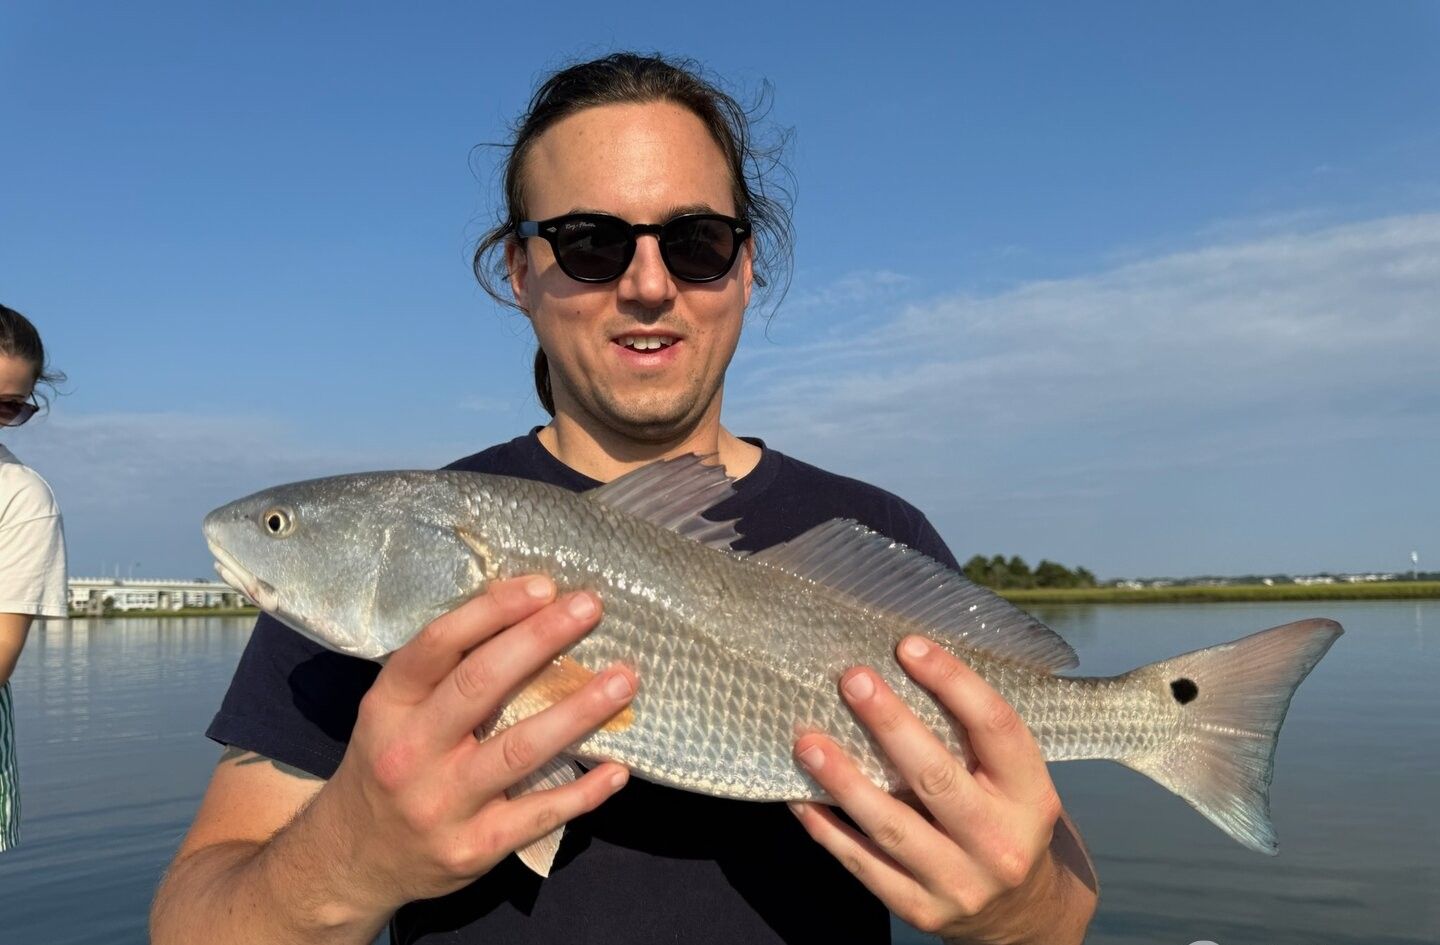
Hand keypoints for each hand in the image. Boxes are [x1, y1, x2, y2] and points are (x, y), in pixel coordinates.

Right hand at [314, 576, 635, 915]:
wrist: (354, 860)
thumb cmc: (390, 764)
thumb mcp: (396, 710)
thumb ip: (446, 668)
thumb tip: (521, 607)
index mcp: (390, 704)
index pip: (439, 644)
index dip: (493, 611)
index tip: (543, 586)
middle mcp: (410, 751)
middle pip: (481, 684)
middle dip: (541, 640)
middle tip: (591, 608)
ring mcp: (441, 803)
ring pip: (520, 748)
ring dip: (579, 712)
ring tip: (624, 681)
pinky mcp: (473, 847)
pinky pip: (538, 813)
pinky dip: (584, 791)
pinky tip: (618, 768)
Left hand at [788, 636, 1095, 944]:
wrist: (1022, 914)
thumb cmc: (1004, 820)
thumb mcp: (1014, 781)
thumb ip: (973, 737)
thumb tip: (902, 664)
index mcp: (1031, 797)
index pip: (995, 728)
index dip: (952, 681)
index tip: (908, 646)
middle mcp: (1000, 843)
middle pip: (937, 777)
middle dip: (890, 724)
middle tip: (851, 679)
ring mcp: (960, 883)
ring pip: (892, 826)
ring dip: (843, 780)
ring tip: (806, 741)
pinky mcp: (920, 910)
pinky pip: (864, 865)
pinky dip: (829, 831)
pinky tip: (801, 798)